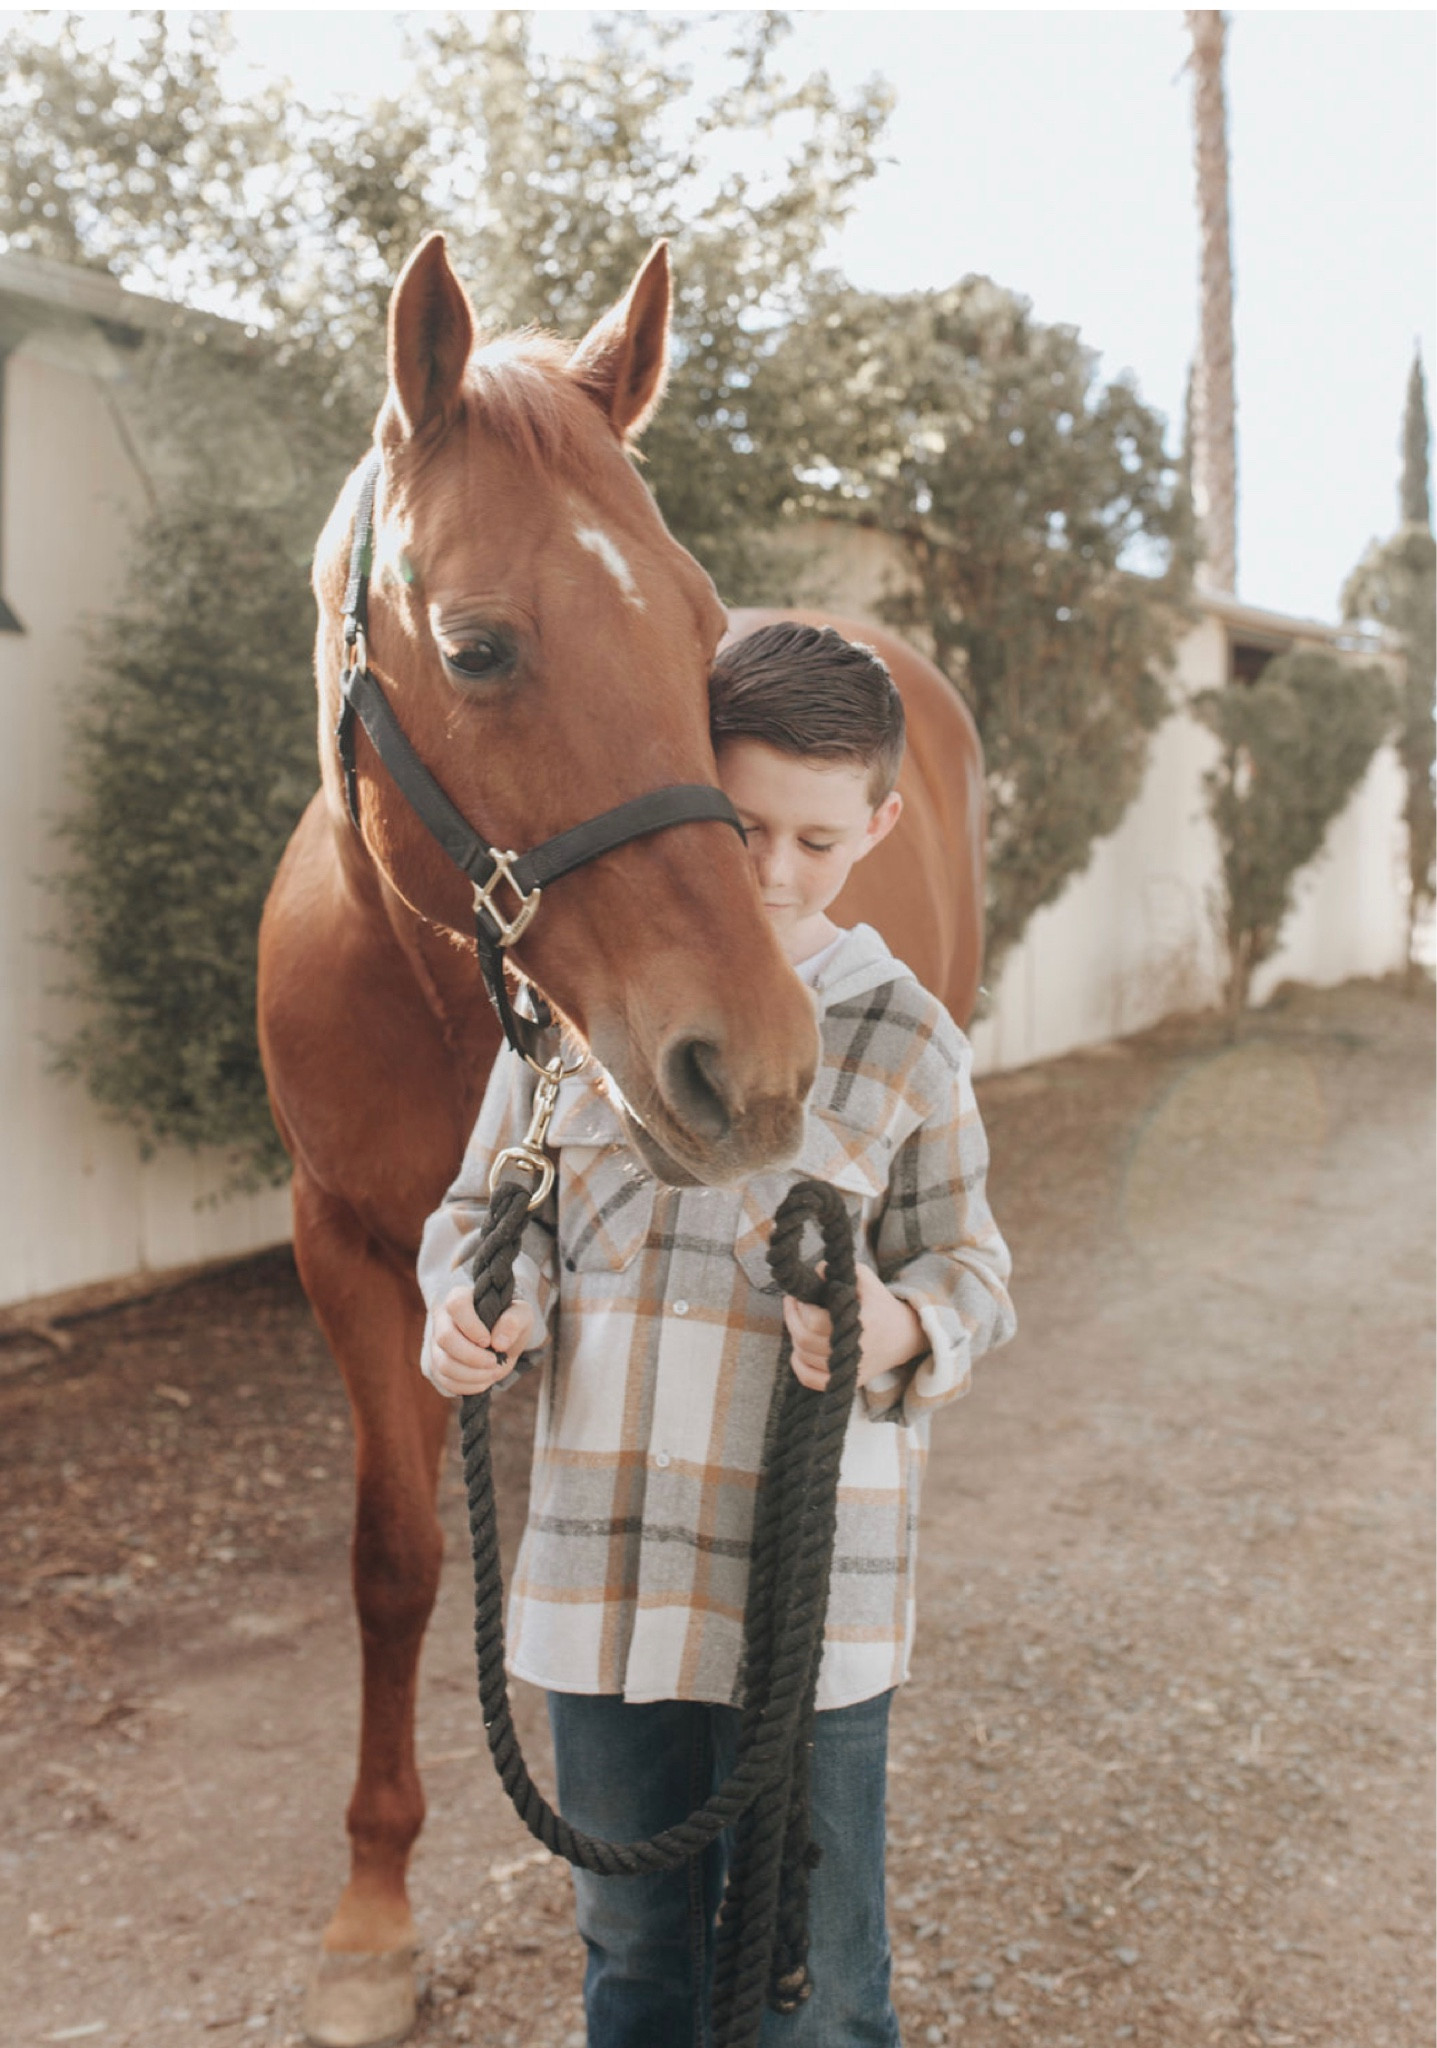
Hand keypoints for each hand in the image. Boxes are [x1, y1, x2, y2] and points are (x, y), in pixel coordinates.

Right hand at [425, 1287, 536, 1398]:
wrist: (502, 1338)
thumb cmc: (509, 1321)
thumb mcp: (521, 1315)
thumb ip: (514, 1321)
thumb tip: (499, 1342)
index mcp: (461, 1297)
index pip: (456, 1305)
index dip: (471, 1325)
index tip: (488, 1341)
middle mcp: (443, 1319)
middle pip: (445, 1338)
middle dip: (472, 1357)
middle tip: (495, 1362)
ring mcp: (436, 1344)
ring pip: (443, 1364)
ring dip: (472, 1375)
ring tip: (493, 1372)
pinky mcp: (437, 1365)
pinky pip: (445, 1381)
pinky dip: (467, 1386)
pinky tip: (483, 1381)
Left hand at [782, 1265, 923, 1393]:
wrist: (904, 1335)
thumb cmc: (880, 1304)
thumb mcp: (866, 1280)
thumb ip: (840, 1271)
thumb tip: (814, 1272)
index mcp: (861, 1323)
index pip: (815, 1321)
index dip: (801, 1307)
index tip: (800, 1295)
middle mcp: (855, 1350)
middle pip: (805, 1340)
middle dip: (792, 1318)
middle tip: (792, 1303)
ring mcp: (852, 1369)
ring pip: (805, 1357)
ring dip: (793, 1337)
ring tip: (796, 1320)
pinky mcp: (849, 1380)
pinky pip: (812, 1380)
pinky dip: (799, 1367)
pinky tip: (797, 1351)